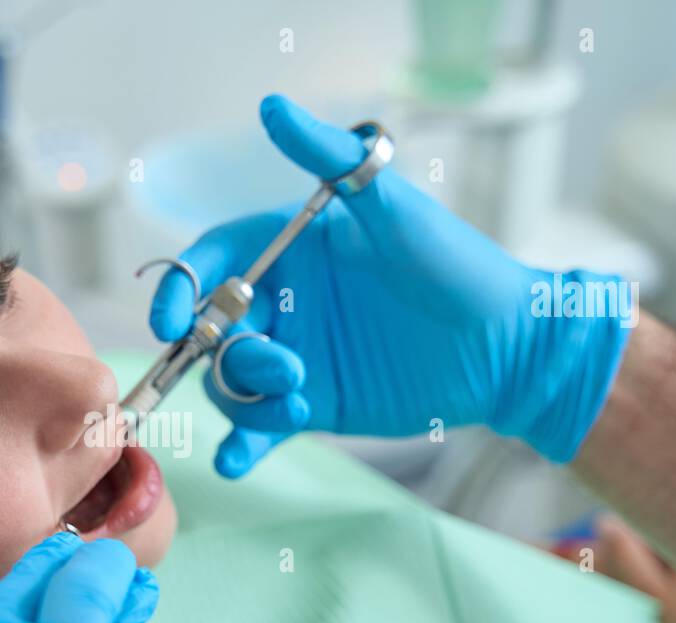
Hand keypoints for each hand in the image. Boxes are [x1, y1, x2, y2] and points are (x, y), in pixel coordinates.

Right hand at [149, 93, 633, 476]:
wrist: (506, 347)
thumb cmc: (454, 265)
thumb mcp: (391, 206)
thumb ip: (329, 159)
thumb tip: (271, 105)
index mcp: (286, 250)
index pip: (209, 264)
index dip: (178, 289)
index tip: (170, 321)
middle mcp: (280, 302)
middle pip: (211, 330)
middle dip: (227, 352)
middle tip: (285, 365)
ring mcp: (291, 356)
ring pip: (229, 381)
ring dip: (248, 396)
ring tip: (300, 396)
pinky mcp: (310, 404)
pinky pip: (259, 428)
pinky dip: (241, 446)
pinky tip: (232, 463)